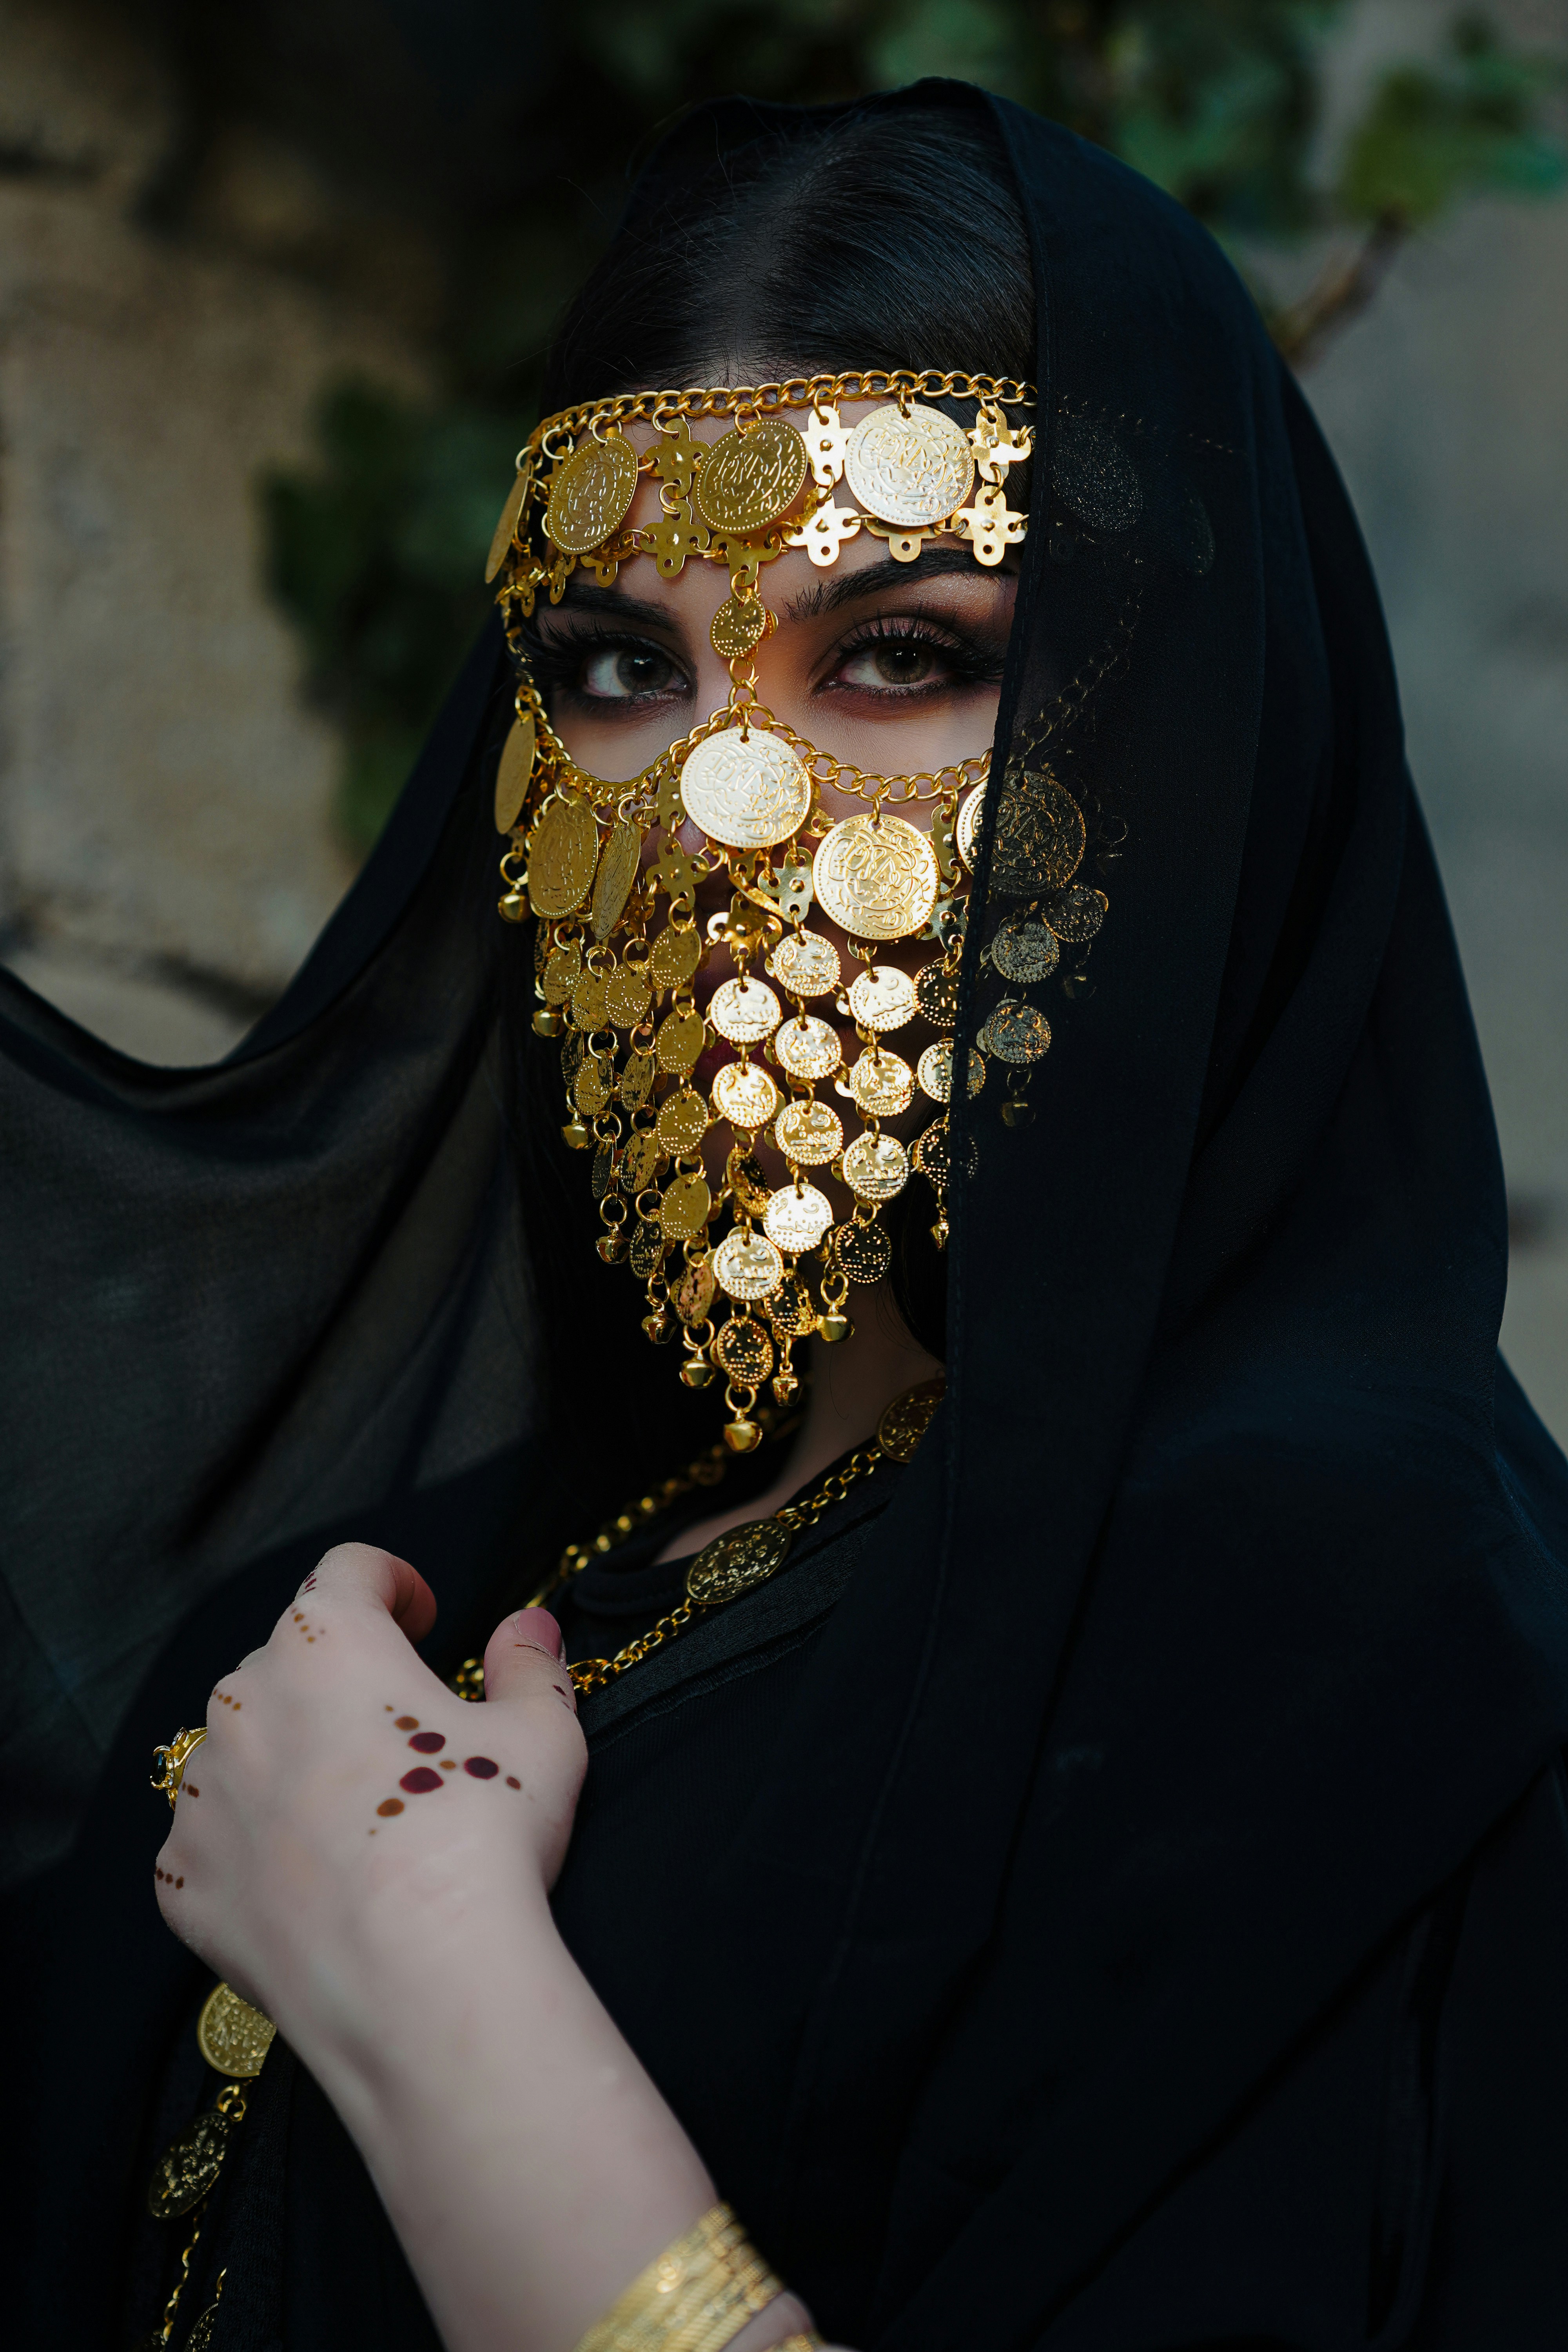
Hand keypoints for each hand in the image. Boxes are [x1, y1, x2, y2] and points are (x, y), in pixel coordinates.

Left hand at [154, 1543, 586, 2077]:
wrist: (419, 1984)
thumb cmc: (483, 1838)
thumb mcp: (543, 1735)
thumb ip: (531, 1666)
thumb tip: (528, 1630)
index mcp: (329, 1640)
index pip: (350, 1572)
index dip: (392, 1585)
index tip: (421, 1619)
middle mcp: (248, 1699)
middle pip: (293, 1660)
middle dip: (342, 1683)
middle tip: (404, 1736)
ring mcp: (205, 1791)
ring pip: (245, 1749)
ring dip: (291, 1761)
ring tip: (358, 1816)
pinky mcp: (183, 1875)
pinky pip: (215, 1839)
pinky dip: (256, 1846)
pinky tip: (314, 1881)